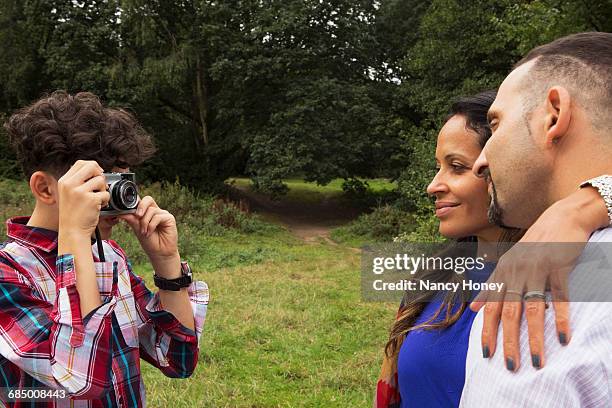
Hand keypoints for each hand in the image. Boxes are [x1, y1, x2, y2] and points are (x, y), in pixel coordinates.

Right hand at [58, 160, 109, 237]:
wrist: (72, 231)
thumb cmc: (73, 214)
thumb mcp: (68, 193)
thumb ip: (78, 181)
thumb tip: (96, 169)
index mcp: (64, 181)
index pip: (80, 163)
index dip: (92, 167)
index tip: (96, 174)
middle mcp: (70, 184)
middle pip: (92, 166)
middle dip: (100, 174)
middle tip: (100, 185)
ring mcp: (80, 192)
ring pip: (101, 180)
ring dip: (103, 190)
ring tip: (97, 199)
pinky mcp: (91, 200)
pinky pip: (106, 194)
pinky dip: (106, 200)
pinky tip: (99, 206)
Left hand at [118, 196, 179, 265]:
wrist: (159, 253)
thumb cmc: (150, 242)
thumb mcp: (137, 229)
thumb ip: (132, 219)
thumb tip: (121, 212)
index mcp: (148, 213)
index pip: (141, 202)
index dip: (134, 204)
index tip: (125, 211)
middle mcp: (156, 212)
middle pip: (148, 199)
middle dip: (141, 207)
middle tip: (137, 216)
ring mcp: (163, 214)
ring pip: (151, 211)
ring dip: (145, 222)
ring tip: (144, 232)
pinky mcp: (170, 219)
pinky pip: (158, 217)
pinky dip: (151, 225)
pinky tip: (149, 233)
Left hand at [471, 187, 608, 370]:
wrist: (560, 219)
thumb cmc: (534, 245)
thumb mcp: (508, 263)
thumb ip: (491, 287)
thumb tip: (473, 310)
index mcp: (502, 273)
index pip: (492, 307)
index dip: (488, 331)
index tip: (487, 354)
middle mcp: (516, 272)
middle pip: (509, 312)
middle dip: (508, 340)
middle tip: (509, 365)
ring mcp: (537, 270)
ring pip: (533, 309)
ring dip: (535, 338)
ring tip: (536, 360)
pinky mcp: (558, 267)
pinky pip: (560, 297)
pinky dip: (562, 318)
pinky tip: (564, 338)